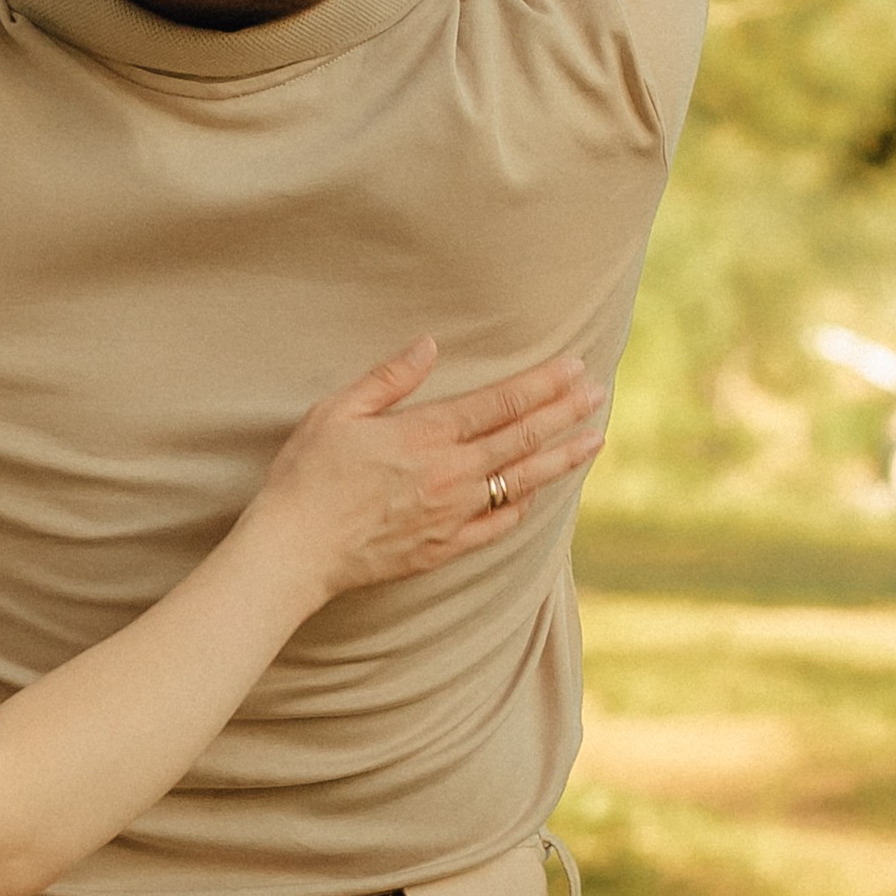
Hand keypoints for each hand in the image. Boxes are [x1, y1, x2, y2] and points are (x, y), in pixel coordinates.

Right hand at [244, 339, 605, 604]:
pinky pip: (498, 524)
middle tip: (599, 392)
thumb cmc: (308, 475)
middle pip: (520, 438)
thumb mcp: (338, 411)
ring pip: (521, 481)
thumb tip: (428, 345)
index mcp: (425, 435)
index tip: (573, 367)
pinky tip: (541, 492)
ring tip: (594, 439)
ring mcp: (452, 513)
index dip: (541, 384)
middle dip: (564, 413)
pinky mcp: (444, 546)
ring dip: (561, 458)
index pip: (499, 404)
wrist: (296, 549)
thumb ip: (388, 378)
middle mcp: (449, 474)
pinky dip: (524, 505)